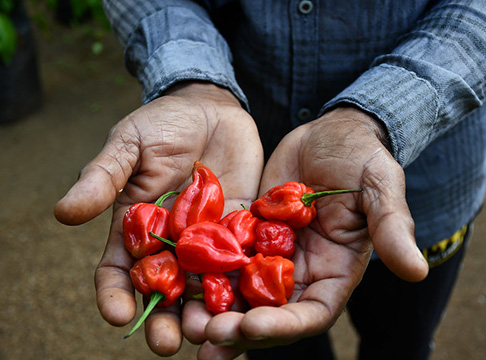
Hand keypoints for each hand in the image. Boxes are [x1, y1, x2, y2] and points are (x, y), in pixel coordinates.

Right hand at [54, 82, 263, 355]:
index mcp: (136, 228)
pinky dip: (244, 283)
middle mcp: (170, 242)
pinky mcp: (241, 229)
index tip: (119, 315)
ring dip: (206, 312)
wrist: (212, 110)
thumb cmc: (163, 124)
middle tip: (169, 344)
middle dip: (164, 319)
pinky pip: (242, 260)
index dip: (115, 294)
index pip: (118, 270)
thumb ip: (103, 178)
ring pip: (204, 285)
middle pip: (163, 290)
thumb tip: (64, 213)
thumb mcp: (129, 146)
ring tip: (211, 334)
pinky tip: (250, 303)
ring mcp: (208, 239)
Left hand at [184, 107, 428, 358]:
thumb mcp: (379, 185)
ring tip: (184, 324)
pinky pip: (222, 261)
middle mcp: (300, 273)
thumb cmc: (361, 155)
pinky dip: (202, 276)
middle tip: (206, 335)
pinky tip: (176, 283)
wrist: (329, 131)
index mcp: (335, 272)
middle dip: (239, 330)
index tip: (252, 327)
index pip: (312, 313)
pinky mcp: (246, 235)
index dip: (284, 326)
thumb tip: (417, 270)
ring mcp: (270, 256)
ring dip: (214, 313)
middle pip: (269, 315)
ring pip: (240, 296)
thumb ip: (392, 226)